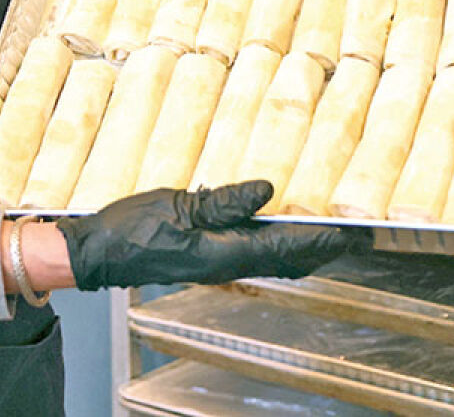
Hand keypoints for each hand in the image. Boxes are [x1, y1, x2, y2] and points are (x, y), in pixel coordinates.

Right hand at [56, 180, 369, 290]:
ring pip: (272, 257)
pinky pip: (252, 250)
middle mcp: (226, 263)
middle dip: (322, 248)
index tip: (353, 233)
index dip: (322, 240)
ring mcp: (216, 261)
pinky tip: (273, 220)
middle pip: (288, 260)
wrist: (99, 251)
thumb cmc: (131, 229)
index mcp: (224, 253)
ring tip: (324, 225)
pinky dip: (274, 239)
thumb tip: (267, 191)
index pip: (286, 248)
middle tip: (353, 233)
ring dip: (301, 245)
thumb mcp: (178, 205)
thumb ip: (224, 201)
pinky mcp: (206, 254)